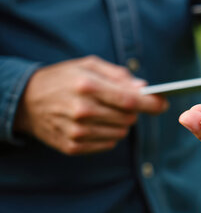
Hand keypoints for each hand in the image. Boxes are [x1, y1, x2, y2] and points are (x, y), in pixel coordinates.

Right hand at [14, 56, 167, 154]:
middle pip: (128, 117)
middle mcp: (82, 111)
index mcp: (87, 87)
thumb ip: (119, 75)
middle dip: (134, 110)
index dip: (152, 104)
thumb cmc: (62, 79)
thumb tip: (144, 87)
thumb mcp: (88, 65)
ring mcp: (77, 131)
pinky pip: (108, 143)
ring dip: (121, 122)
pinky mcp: (73, 146)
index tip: (163, 104)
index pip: (130, 100)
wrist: (26, 101)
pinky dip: (108, 134)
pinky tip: (95, 123)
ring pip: (120, 132)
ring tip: (105, 111)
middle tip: (125, 103)